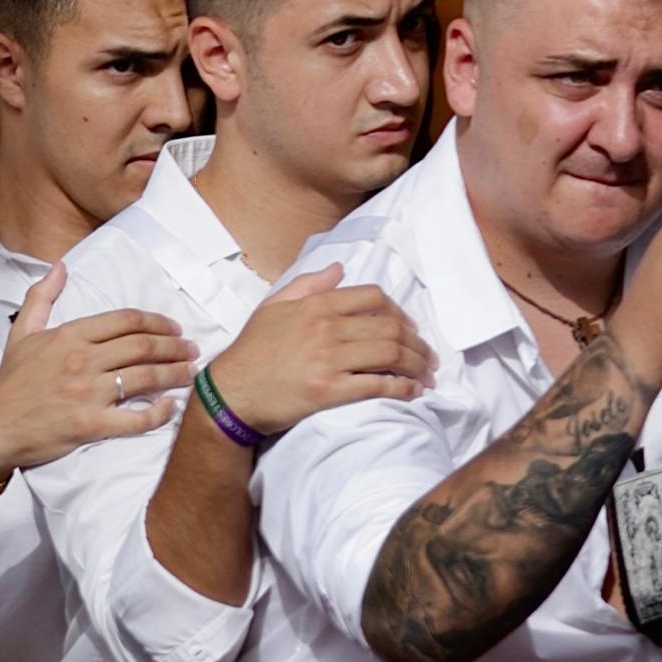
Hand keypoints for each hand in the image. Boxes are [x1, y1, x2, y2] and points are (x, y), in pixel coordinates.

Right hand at [0, 278, 200, 491]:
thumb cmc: (10, 382)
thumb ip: (42, 296)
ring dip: (174, 374)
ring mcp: (87, 393)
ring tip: (192, 373)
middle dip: (173, 346)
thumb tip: (60, 266)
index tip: (174, 327)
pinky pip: (132, 419)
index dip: (156, 322)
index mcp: (71, 334)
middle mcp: (83, 360)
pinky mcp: (89, 425)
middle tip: (193, 348)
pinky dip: (157, 414)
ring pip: (143, 378)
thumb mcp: (22, 332)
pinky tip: (171, 408)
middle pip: (141, 346)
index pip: (126, 320)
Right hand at [203, 275, 434, 434]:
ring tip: (427, 375)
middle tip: (430, 357)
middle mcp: (327, 327)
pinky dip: (400, 388)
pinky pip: (375, 386)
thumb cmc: (252, 350)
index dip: (400, 312)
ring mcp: (328, 359)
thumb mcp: (275, 305)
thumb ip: (308, 283)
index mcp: (317, 304)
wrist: (231, 393)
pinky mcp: (328, 391)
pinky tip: (412, 392)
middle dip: (417, 343)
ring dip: (415, 365)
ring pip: (388, 355)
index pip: (373, 298)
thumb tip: (340, 268)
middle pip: (389, 328)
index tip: (411, 328)